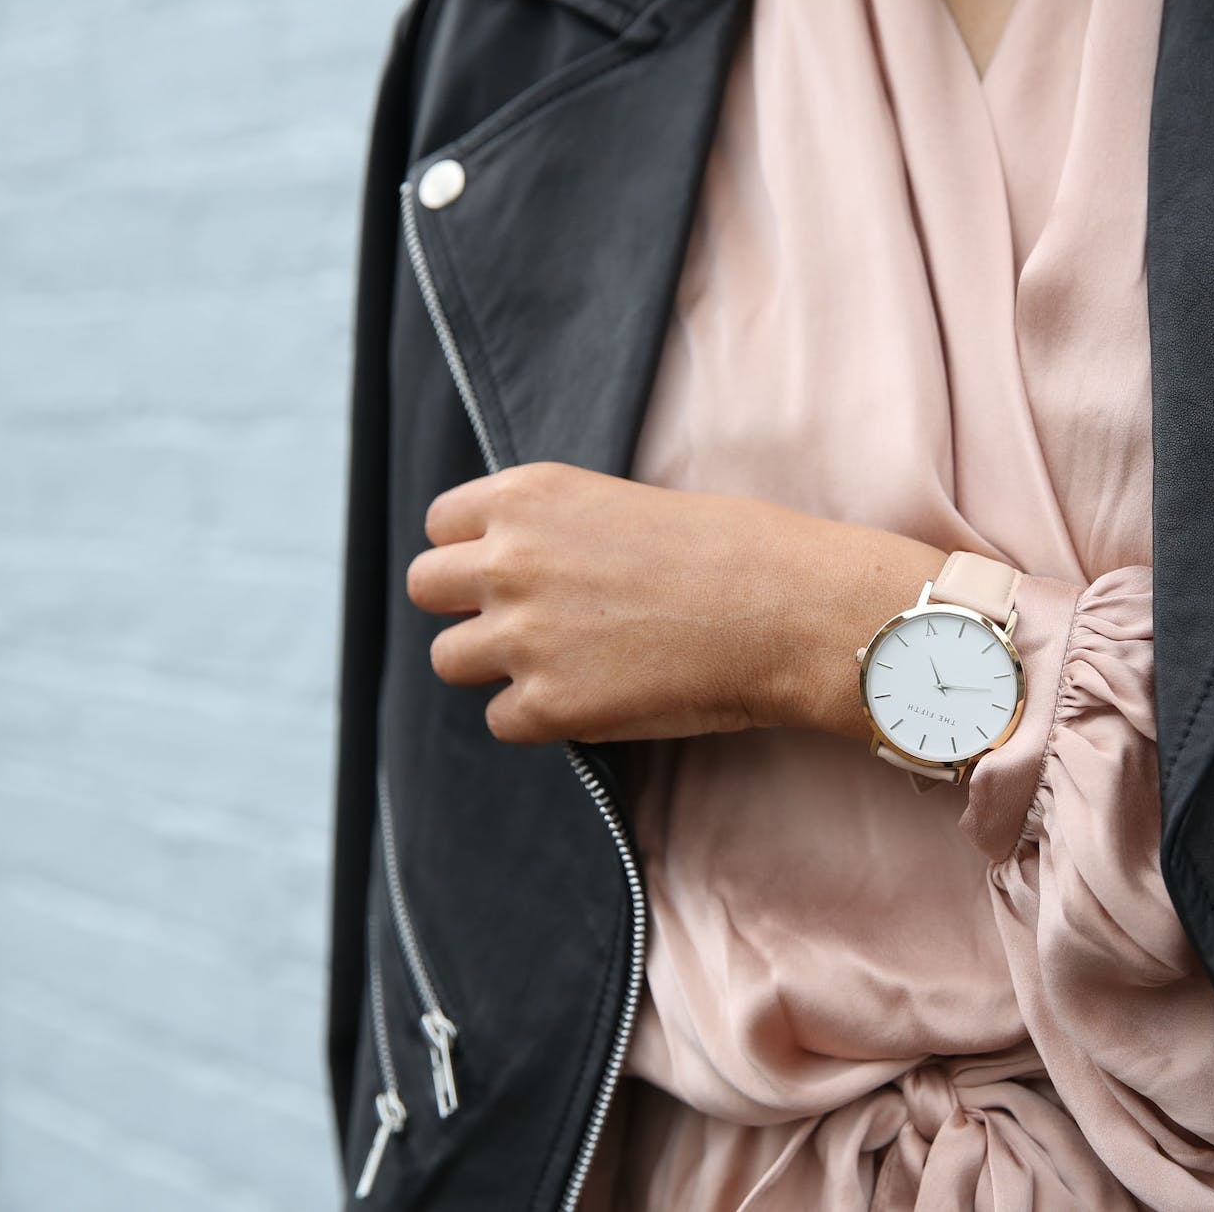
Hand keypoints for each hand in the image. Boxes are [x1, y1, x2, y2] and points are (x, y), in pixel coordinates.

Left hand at [405, 462, 947, 744]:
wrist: (788, 609)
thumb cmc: (733, 550)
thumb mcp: (625, 504)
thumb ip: (556, 531)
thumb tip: (518, 567)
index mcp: (529, 496)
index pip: (440, 524)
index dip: (472, 551)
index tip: (510, 571)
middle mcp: (509, 559)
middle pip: (425, 588)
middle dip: (466, 607)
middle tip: (526, 622)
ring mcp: (522, 635)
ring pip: (448, 660)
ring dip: (494, 665)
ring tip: (563, 664)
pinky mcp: (548, 705)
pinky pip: (501, 718)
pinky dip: (539, 716)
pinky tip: (596, 699)